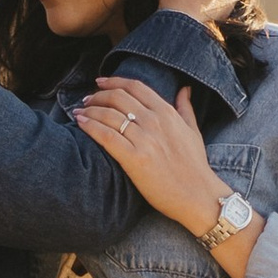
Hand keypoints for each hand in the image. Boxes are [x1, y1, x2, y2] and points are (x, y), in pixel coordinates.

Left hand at [71, 74, 224, 238]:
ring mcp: (144, 139)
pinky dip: (90, 126)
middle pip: (118, 97)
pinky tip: (81, 123)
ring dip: (90, 110)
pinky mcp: (134, 159)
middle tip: (86, 100)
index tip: (100, 83)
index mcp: (167, 112)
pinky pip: (106, 136)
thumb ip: (185, 108)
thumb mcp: (193, 131)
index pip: (135, 86)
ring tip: (79, 112)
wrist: (198, 195)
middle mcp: (154, 121)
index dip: (114, 81)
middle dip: (98, 95)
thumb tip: (185, 89)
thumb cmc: (195, 166)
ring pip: (109, 115)